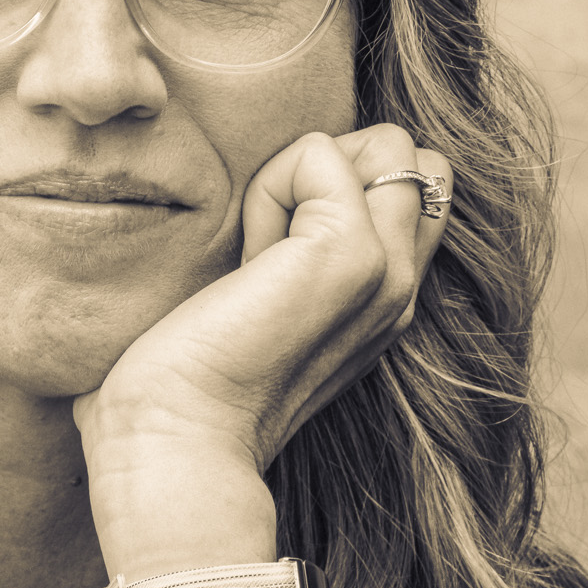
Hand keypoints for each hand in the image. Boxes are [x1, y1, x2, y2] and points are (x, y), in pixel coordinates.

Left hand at [74, 126, 450, 576]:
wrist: (176, 440)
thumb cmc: (189, 385)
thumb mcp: (262, 302)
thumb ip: (289, 249)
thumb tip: (288, 181)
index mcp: (384, 302)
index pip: (411, 186)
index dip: (337, 188)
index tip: (271, 256)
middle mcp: (401, 288)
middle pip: (411, 157)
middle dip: (332, 170)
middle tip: (266, 245)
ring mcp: (386, 272)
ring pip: (381, 147)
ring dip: (299, 177)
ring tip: (255, 252)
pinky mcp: (352, 255)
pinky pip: (320, 154)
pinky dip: (270, 185)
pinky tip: (245, 258)